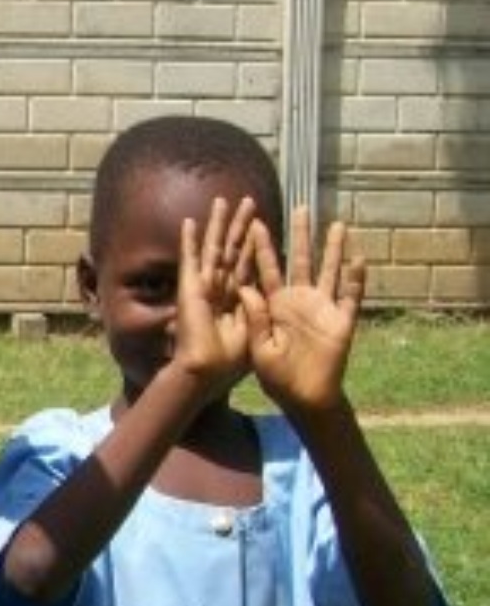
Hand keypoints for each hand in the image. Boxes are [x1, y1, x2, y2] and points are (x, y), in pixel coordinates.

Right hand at [172, 196, 258, 392]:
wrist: (206, 373)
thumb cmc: (230, 362)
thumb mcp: (256, 332)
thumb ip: (257, 309)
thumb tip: (254, 288)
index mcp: (238, 299)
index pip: (248, 264)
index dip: (256, 244)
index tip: (263, 225)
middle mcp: (220, 289)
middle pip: (233, 249)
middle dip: (240, 225)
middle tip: (249, 201)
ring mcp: (203, 287)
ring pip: (213, 248)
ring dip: (217, 224)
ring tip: (222, 200)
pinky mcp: (190, 289)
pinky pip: (190, 260)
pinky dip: (187, 241)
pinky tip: (188, 222)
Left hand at [241, 208, 364, 418]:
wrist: (304, 398)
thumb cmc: (277, 377)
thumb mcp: (258, 347)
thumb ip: (254, 318)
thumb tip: (245, 287)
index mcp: (274, 306)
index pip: (266, 270)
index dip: (261, 248)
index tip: (254, 223)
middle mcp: (299, 301)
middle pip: (300, 261)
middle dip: (300, 235)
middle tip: (300, 207)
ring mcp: (323, 308)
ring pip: (330, 271)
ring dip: (334, 249)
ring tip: (338, 224)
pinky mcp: (342, 321)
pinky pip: (351, 297)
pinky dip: (356, 279)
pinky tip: (359, 258)